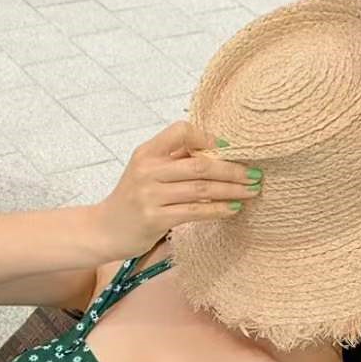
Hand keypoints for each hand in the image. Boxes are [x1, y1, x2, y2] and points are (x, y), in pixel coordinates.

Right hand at [92, 120, 261, 259]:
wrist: (104, 230)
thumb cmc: (132, 200)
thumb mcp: (147, 172)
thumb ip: (175, 160)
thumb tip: (218, 153)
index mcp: (147, 152)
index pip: (181, 131)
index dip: (207, 138)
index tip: (229, 149)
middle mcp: (147, 170)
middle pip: (200, 164)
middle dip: (233, 169)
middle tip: (255, 174)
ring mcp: (150, 195)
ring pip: (201, 189)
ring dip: (231, 190)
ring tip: (251, 191)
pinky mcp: (154, 219)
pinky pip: (194, 211)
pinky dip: (217, 209)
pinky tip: (233, 209)